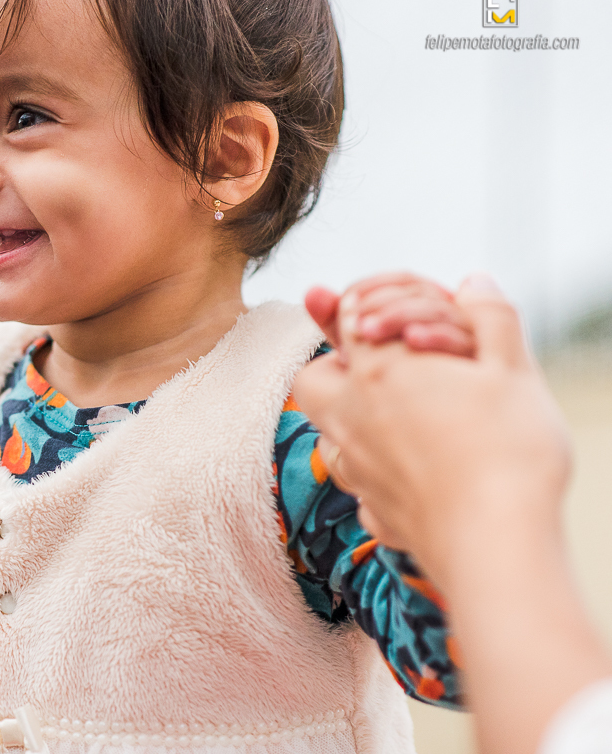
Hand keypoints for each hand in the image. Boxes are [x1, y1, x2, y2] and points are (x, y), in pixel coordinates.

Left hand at [294, 274, 571, 586]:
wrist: (497, 545)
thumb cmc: (508, 451)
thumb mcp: (513, 369)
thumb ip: (491, 318)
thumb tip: (474, 282)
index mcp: (379, 372)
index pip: (346, 320)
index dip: (358, 303)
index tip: (369, 305)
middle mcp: (351, 419)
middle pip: (314, 378)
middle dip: (333, 364)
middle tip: (372, 362)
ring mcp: (355, 470)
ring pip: (328, 433)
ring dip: (350, 419)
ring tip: (392, 416)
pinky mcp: (372, 513)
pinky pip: (357, 485)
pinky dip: (373, 471)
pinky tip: (409, 472)